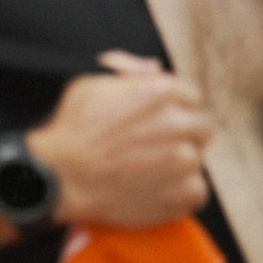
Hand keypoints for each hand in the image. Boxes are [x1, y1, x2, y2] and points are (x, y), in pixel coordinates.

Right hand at [30, 51, 213, 227]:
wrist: (59, 178)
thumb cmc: (70, 131)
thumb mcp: (88, 85)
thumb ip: (126, 71)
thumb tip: (153, 68)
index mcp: (160, 93)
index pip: (190, 95)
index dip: (173, 106)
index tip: (157, 119)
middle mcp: (179, 124)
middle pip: (202, 127)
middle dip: (182, 133)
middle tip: (153, 145)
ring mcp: (185, 161)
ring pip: (195, 159)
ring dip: (176, 164)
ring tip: (142, 170)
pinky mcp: (185, 193)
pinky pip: (195, 190)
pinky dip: (177, 192)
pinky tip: (149, 188)